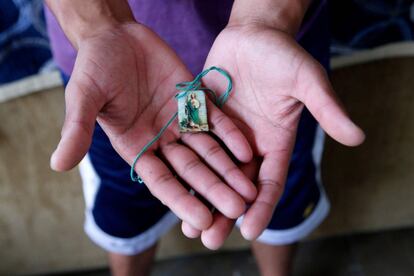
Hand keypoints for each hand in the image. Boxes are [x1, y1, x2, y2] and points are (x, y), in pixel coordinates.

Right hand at [50, 23, 256, 230]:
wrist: (116, 35)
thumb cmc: (94, 67)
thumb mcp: (83, 97)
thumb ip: (77, 129)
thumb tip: (57, 164)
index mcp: (136, 146)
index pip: (162, 181)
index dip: (181, 201)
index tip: (203, 221)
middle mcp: (162, 139)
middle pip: (192, 171)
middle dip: (213, 190)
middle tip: (237, 210)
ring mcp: (180, 121)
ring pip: (208, 150)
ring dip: (229, 169)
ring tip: (249, 190)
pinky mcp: (194, 100)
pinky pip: (215, 120)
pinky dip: (230, 135)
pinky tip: (247, 150)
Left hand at [181, 24, 364, 247]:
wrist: (253, 34)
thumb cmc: (284, 55)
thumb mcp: (307, 80)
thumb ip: (327, 108)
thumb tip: (358, 137)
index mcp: (275, 142)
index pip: (270, 182)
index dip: (262, 207)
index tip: (249, 230)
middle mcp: (248, 145)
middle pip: (236, 186)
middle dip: (224, 213)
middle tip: (210, 239)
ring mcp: (224, 134)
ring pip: (211, 173)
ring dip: (200, 198)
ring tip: (189, 227)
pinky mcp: (202, 120)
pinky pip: (192, 148)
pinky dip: (183, 168)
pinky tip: (169, 186)